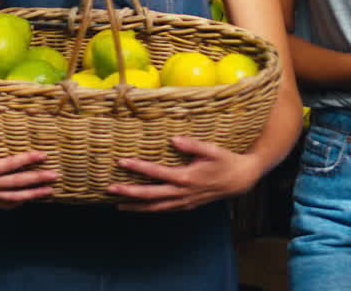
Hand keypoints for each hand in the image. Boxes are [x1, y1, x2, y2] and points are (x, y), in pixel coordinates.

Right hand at [0, 129, 58, 208]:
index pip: (10, 165)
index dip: (28, 159)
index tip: (44, 154)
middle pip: (16, 184)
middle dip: (37, 180)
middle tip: (55, 176)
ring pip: (12, 198)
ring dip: (32, 195)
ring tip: (49, 191)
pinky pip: (2, 204)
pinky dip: (16, 203)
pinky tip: (28, 200)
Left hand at [107, 136, 262, 211]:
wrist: (240, 180)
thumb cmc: (225, 161)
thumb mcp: (212, 149)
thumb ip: (192, 144)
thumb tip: (174, 139)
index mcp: (187, 177)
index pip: (156, 173)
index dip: (138, 168)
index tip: (122, 161)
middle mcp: (183, 193)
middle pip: (151, 195)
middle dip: (129, 193)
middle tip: (110, 189)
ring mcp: (184, 202)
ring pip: (156, 207)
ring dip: (136, 206)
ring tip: (118, 205)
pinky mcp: (187, 205)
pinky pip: (164, 209)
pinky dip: (150, 210)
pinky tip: (140, 208)